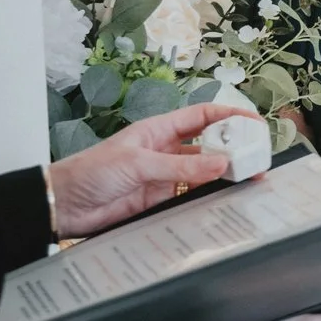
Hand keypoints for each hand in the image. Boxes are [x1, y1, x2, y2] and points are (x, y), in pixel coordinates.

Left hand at [47, 102, 257, 237]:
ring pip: (204, 170)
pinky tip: (223, 196)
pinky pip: (192, 193)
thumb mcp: (138, 163)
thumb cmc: (90, 171)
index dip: (230, 116)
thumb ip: (181, 164)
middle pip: (209, 143)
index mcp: (158, 129)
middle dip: (234, 147)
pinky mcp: (160, 199)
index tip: (253, 123)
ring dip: (225, 172)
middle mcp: (165, 149)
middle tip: (256, 156)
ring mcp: (164, 175)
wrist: (64, 205)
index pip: (202, 116)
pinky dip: (209, 194)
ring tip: (248, 177)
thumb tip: (221, 163)